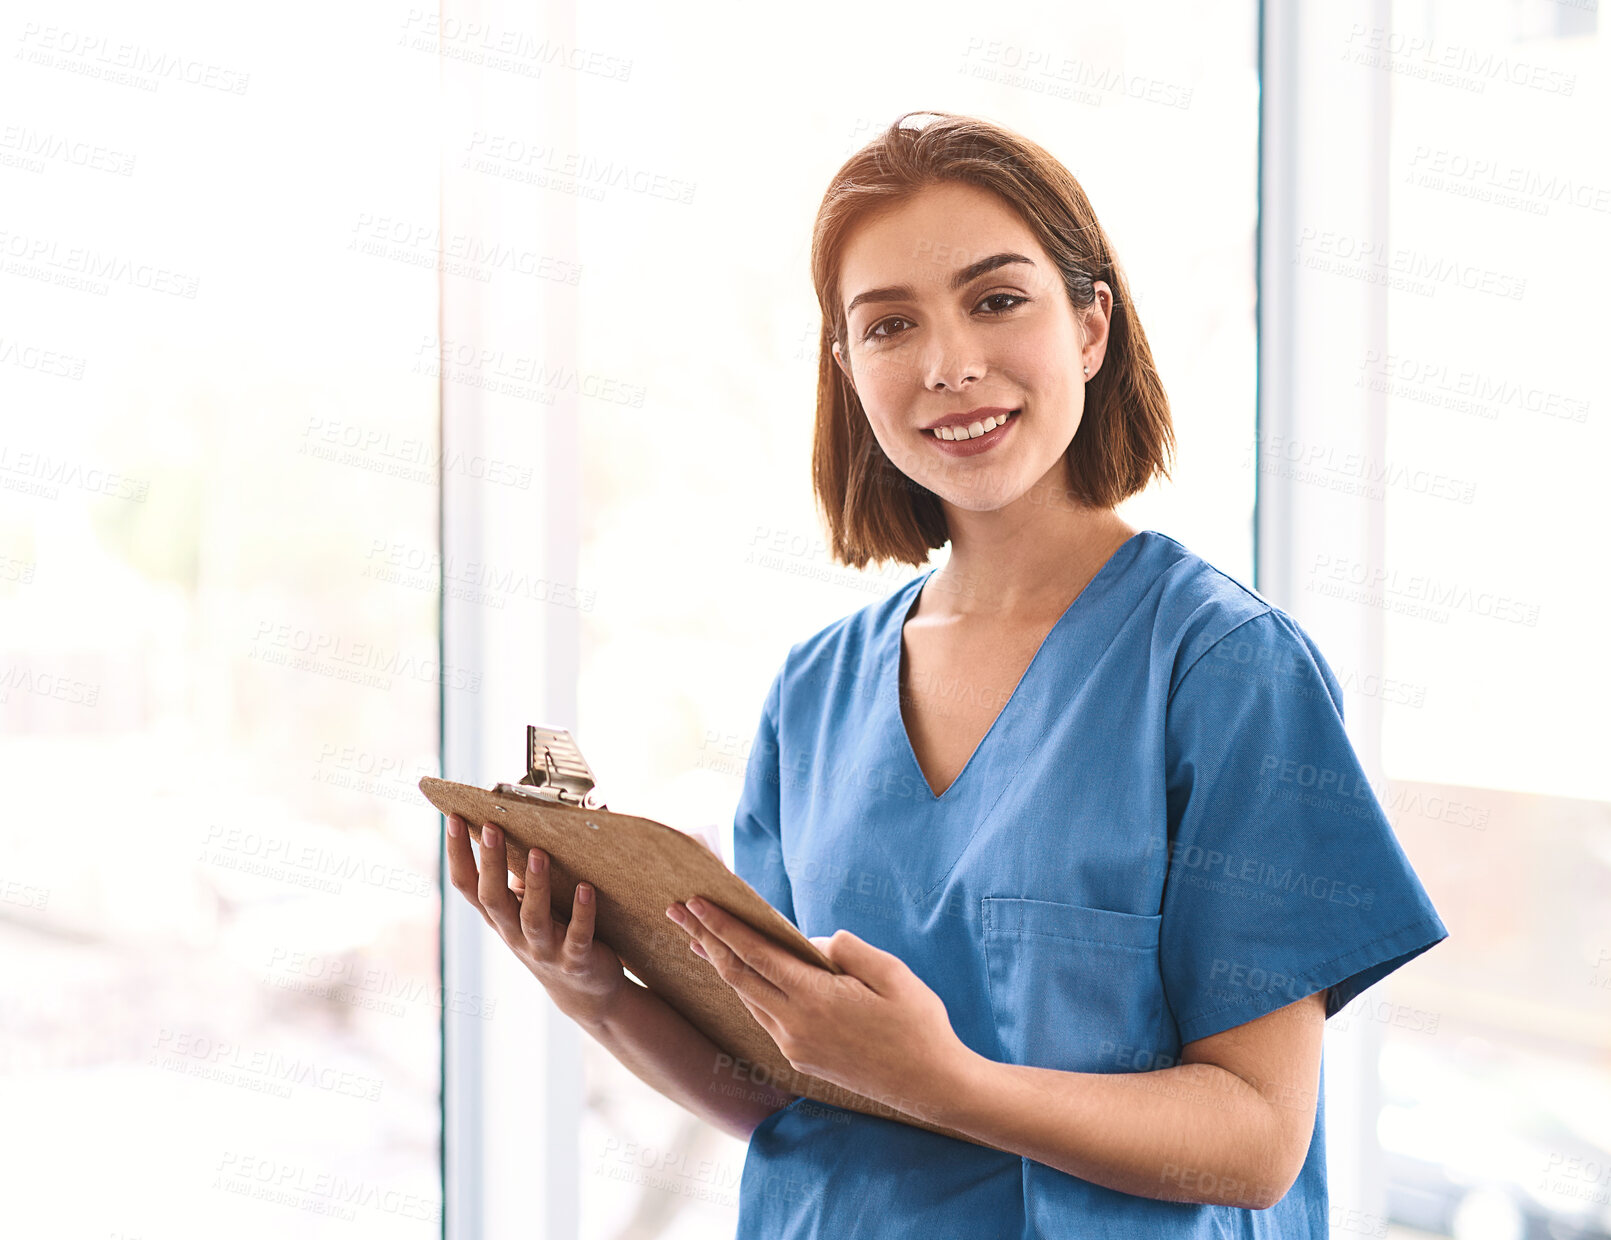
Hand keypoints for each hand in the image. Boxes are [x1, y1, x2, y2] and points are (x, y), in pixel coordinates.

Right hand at [445, 812, 625, 1026]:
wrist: (583, 990)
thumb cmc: (553, 934)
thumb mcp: (527, 907)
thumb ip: (518, 877)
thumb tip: (515, 827)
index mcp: (500, 916)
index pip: (468, 884)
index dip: (458, 853)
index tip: (454, 819)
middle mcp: (515, 934)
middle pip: (493, 899)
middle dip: (491, 863)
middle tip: (492, 827)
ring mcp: (545, 949)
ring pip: (533, 918)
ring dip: (536, 885)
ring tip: (538, 853)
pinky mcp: (576, 960)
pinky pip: (578, 936)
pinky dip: (582, 913)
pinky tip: (585, 888)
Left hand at [664, 897, 972, 1122]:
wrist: (931, 1086)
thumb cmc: (918, 1023)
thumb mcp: (890, 972)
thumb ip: (845, 949)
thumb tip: (811, 943)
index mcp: (815, 998)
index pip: (754, 954)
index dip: (722, 926)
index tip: (696, 902)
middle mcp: (794, 1025)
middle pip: (735, 976)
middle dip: (703, 940)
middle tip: (676, 911)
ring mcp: (794, 1045)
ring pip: (746, 998)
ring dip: (720, 965)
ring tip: (697, 938)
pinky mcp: (800, 1058)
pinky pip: (763, 1016)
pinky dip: (745, 989)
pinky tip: (740, 975)